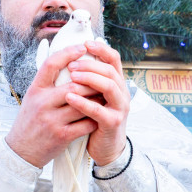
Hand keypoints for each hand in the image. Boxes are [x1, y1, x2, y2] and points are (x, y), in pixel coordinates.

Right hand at [6, 44, 99, 167]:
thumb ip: (48, 83)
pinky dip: (94, 118)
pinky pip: (86, 123)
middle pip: (74, 85)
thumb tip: (67, 61)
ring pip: (83, 104)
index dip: (68, 53)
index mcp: (35, 90)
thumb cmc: (30, 121)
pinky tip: (99, 115)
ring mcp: (52, 120)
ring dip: (97, 99)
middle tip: (102, 77)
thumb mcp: (32, 98)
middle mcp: (42, 103)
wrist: (21, 151)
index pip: (51, 64)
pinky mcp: (62, 136)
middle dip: (91, 81)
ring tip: (104, 95)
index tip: (82, 48)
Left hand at [63, 40, 129, 165]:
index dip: (101, 49)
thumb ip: (89, 81)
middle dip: (90, 65)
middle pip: (110, 70)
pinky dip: (83, 102)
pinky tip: (69, 98)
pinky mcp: (112, 123)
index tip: (86, 43)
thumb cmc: (95, 120)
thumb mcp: (94, 96)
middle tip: (72, 65)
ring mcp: (119, 108)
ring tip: (71, 77)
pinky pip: (99, 110)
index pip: (114, 59)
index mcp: (116, 83)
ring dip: (89, 79)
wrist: (105, 148)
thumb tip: (71, 59)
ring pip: (109, 86)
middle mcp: (122, 93)